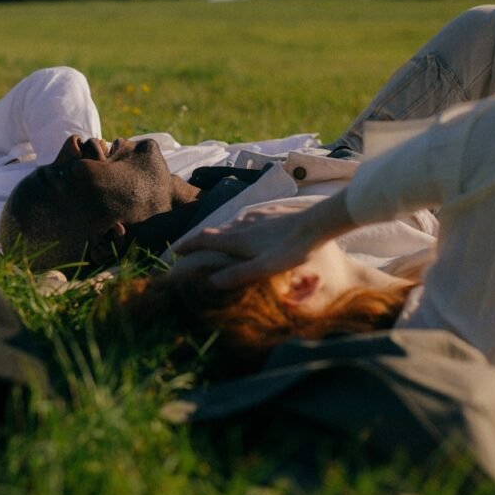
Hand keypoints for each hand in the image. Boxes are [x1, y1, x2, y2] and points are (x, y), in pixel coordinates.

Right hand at [173, 203, 322, 288]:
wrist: (317, 223)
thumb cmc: (292, 249)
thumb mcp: (264, 268)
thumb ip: (237, 275)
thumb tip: (210, 282)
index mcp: (237, 239)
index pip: (204, 240)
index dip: (188, 245)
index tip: (176, 251)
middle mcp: (241, 224)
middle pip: (214, 231)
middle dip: (200, 240)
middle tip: (192, 248)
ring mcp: (256, 216)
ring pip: (231, 224)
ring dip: (220, 233)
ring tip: (218, 242)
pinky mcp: (270, 212)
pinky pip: (247, 219)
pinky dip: (239, 227)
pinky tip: (248, 229)